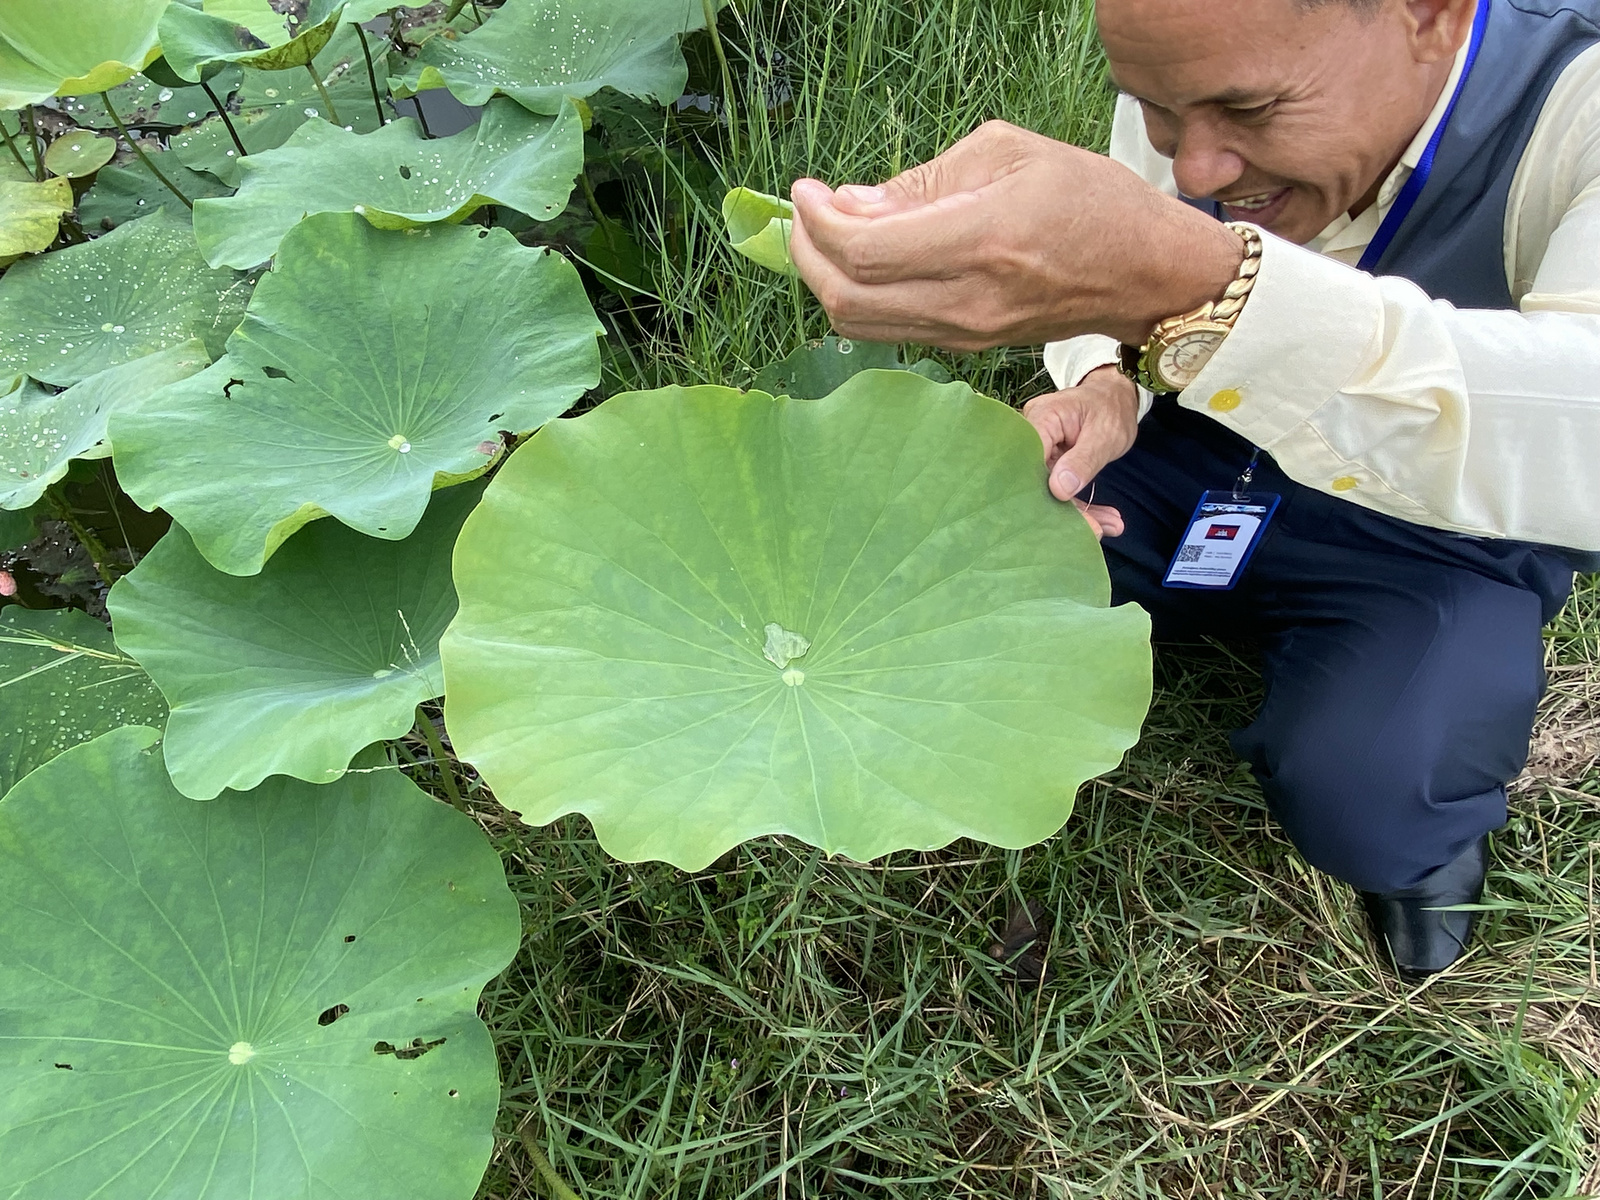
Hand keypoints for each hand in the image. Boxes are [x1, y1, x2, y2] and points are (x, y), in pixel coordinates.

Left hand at [788, 121, 1243, 349]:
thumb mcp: (1011, 154)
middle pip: (846, 298)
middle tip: (805, 212)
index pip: (864, 250)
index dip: (817, 222)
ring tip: (827, 232)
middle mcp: (967, 298)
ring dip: (825, 279)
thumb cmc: (1090, 200)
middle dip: (806, 253)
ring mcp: (966, 332)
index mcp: (981, 239)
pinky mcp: (967, 346)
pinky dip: (859, 296)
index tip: (806, 191)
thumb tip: (853, 205)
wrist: (1147, 274)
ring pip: (859, 324)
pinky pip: (889, 329)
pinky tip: (866, 259)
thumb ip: (925, 180)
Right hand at [1022, 366, 1140, 538]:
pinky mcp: (1046, 462)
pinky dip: (1080, 504)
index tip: (1069, 520)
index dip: (1044, 494)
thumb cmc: (1110, 408)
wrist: (1114, 396)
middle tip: (1097, 531)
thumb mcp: (1105, 434)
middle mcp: (1031, 434)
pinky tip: (1104, 520)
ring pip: (1048, 488)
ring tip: (1110, 527)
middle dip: (1066, 510)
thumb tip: (1059, 489)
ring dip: (1079, 512)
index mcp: (1042, 419)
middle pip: (1037, 480)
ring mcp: (1038, 450)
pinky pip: (1057, 486)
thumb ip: (1084, 460)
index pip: (1030, 463)